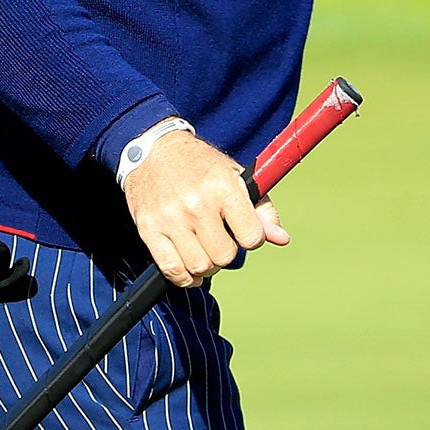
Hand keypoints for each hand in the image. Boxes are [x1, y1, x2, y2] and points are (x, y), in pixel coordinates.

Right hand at [121, 130, 288, 287]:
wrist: (153, 151)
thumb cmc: (200, 165)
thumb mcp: (235, 176)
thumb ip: (261, 209)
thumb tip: (281, 238)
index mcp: (223, 187)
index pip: (251, 237)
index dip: (250, 239)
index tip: (242, 232)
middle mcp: (197, 203)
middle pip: (224, 256)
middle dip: (227, 253)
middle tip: (220, 240)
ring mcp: (171, 218)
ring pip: (199, 266)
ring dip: (206, 266)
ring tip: (204, 251)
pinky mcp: (149, 229)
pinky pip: (171, 270)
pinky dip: (184, 277)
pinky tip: (189, 269)